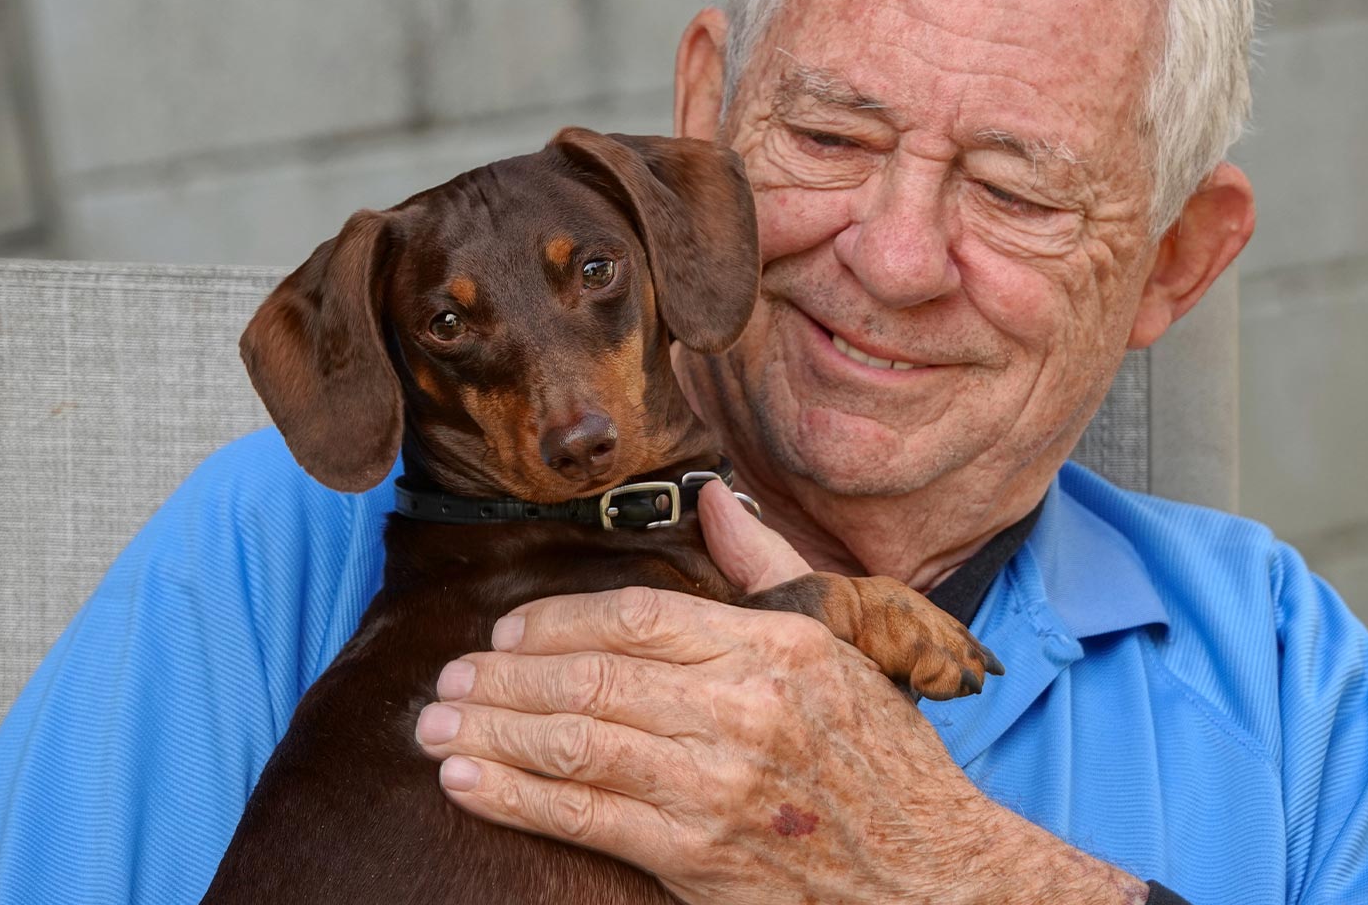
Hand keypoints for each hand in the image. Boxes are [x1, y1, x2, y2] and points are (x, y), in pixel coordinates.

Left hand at [415, 481, 1148, 903]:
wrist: (934, 878)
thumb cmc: (882, 756)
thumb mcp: (839, 643)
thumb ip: (766, 567)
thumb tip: (715, 500)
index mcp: (777, 647)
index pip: (638, 615)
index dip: (557, 619)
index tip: (507, 631)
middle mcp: (745, 708)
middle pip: (592, 677)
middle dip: (504, 679)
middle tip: (447, 679)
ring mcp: (719, 786)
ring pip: (577, 745)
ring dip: (493, 732)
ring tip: (434, 727)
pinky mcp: (699, 855)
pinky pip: (587, 818)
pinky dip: (517, 798)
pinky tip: (468, 782)